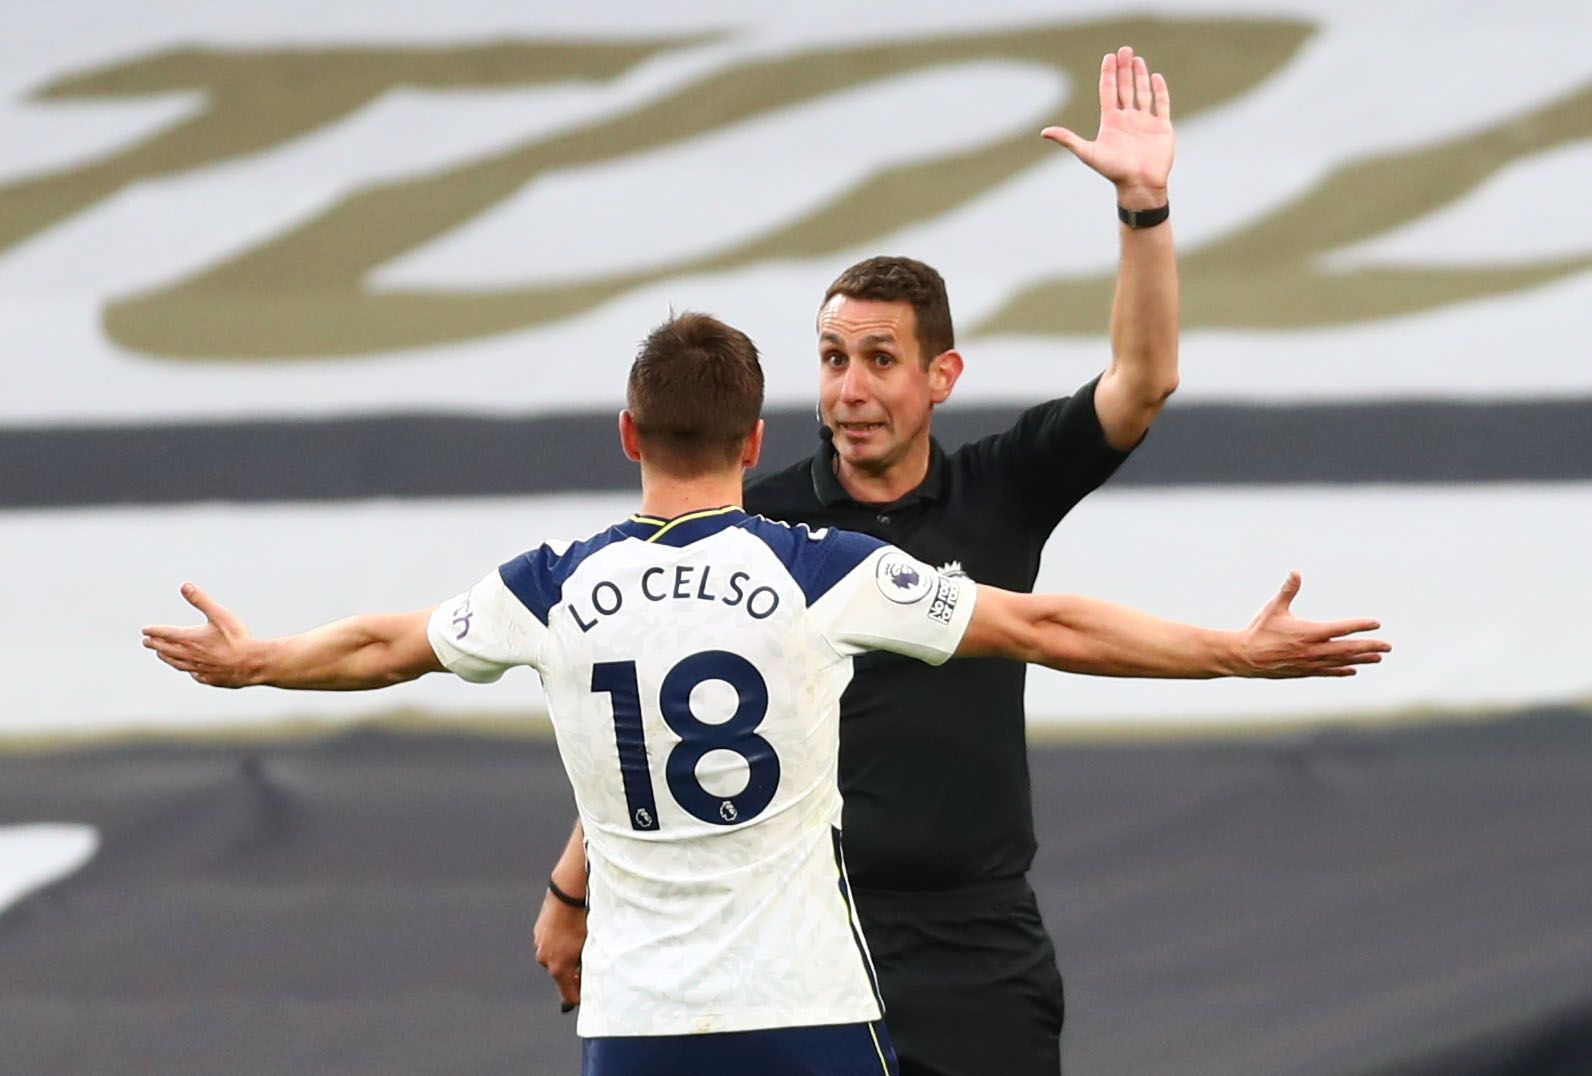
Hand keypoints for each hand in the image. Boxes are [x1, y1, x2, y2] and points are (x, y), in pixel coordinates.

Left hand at [141, 582, 258, 686]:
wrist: (251, 663)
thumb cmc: (237, 639)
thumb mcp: (219, 614)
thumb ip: (201, 600)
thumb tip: (185, 587)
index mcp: (190, 639)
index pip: (165, 634)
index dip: (154, 631)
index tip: (145, 630)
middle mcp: (190, 655)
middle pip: (166, 650)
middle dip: (155, 644)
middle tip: (146, 642)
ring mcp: (198, 668)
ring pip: (176, 663)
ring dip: (166, 657)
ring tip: (161, 654)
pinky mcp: (208, 678)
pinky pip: (193, 674)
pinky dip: (186, 670)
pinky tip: (188, 670)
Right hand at [534, 886, 586, 1010]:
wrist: (567, 893)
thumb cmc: (583, 920)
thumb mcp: (590, 946)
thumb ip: (588, 966)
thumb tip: (588, 977)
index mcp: (558, 968)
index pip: (568, 994)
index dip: (579, 997)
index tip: (588, 996)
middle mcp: (545, 960)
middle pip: (560, 975)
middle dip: (573, 973)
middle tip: (587, 965)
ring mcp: (539, 945)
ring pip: (554, 958)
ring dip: (565, 956)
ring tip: (579, 943)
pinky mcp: (538, 932)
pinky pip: (549, 944)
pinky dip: (559, 943)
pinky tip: (570, 931)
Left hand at [1042, 45, 1173, 206]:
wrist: (1139, 185)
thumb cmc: (1113, 171)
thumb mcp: (1088, 153)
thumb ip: (1068, 140)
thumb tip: (1044, 132)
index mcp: (1111, 122)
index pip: (1108, 91)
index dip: (1108, 74)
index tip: (1108, 57)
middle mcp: (1127, 119)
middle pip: (1125, 88)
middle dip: (1124, 69)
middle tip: (1125, 49)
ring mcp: (1144, 122)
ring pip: (1142, 93)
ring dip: (1139, 76)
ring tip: (1137, 59)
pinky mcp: (1161, 127)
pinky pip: (1161, 104)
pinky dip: (1160, 90)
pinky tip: (1156, 77)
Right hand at [1236, 572, 1389, 677]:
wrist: (1244, 657)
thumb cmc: (1259, 630)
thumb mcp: (1273, 608)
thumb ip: (1287, 590)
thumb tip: (1295, 572)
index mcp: (1309, 632)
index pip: (1341, 628)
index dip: (1360, 625)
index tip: (1376, 623)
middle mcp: (1313, 649)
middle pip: (1348, 648)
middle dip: (1370, 646)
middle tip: (1388, 646)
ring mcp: (1310, 663)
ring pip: (1342, 661)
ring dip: (1361, 659)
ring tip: (1377, 658)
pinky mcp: (1304, 671)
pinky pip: (1328, 672)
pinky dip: (1342, 670)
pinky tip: (1352, 670)